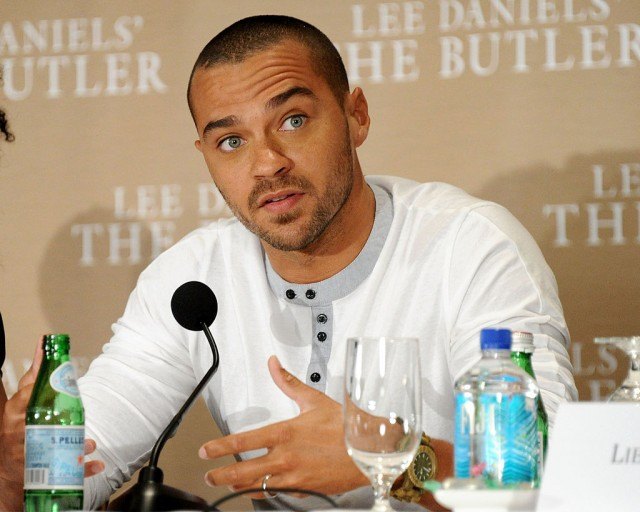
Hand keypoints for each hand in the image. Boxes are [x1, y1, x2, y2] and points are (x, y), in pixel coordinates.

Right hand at [0, 342, 104, 510]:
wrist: (13, 469)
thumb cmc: (20, 426)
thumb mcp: (23, 400)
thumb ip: (35, 376)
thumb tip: (44, 343)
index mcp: (15, 413)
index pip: (25, 398)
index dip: (39, 389)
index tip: (56, 379)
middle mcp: (20, 434)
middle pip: (39, 425)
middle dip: (57, 422)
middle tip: (75, 420)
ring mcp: (31, 455)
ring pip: (53, 450)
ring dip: (75, 447)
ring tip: (88, 444)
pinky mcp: (46, 472)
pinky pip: (66, 470)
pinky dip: (83, 469)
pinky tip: (96, 464)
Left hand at [199, 356, 368, 498]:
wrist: (369, 449)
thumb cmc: (344, 425)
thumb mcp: (313, 399)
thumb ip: (288, 382)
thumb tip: (273, 363)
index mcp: (285, 432)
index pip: (243, 441)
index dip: (219, 447)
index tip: (206, 450)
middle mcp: (285, 457)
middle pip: (243, 470)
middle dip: (220, 474)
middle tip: (208, 474)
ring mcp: (294, 476)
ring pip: (256, 486)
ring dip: (237, 485)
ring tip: (225, 484)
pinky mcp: (304, 489)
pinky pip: (276, 494)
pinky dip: (262, 493)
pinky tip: (255, 490)